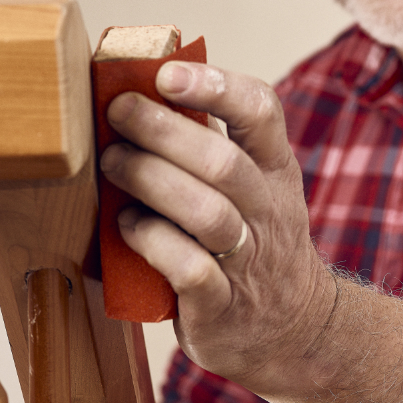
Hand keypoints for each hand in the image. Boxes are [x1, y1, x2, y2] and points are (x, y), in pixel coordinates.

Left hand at [98, 61, 334, 394]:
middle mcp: (268, 210)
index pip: (262, 112)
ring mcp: (247, 260)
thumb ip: (210, 146)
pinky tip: (128, 226)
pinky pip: (191, 270)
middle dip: (164, 132)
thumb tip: (136, 90)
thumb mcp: (254, 188)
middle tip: (116, 111)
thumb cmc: (251, 242)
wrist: (291, 328)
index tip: (167, 75)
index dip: (217, 86)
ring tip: (111, 162)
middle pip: (223, 163)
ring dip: (152, 181)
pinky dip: (155, 243)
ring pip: (208, 213)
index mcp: (275, 169)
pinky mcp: (221, 305)